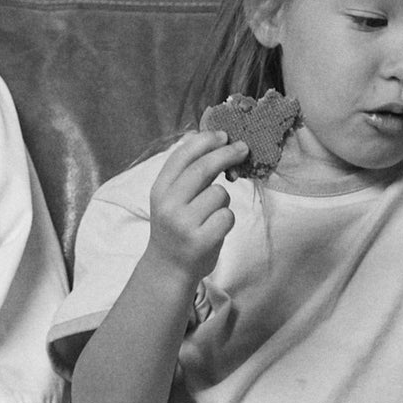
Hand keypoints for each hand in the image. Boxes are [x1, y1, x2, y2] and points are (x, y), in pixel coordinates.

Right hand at [145, 132, 245, 283]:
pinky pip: (227, 216)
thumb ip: (186, 173)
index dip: (205, 141)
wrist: (168, 268)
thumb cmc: (177, 227)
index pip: (182, 156)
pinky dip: (227, 220)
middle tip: (243, 148)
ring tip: (211, 214)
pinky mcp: (200, 241)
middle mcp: (168, 205)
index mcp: (159, 190)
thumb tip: (210, 138)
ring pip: (220, 194)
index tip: (223, 135)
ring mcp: (183, 224)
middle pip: (203, 169)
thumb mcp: (171, 198)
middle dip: (226, 154)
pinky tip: (215, 228)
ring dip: (223, 200)